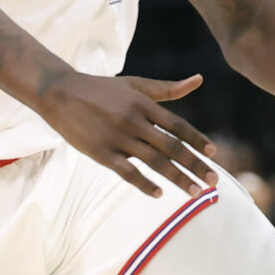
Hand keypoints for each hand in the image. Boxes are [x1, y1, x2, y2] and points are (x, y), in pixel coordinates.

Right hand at [38, 71, 220, 196]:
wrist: (60, 93)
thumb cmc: (101, 89)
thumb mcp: (135, 84)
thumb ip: (167, 89)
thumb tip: (199, 80)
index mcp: (143, 104)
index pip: (177, 125)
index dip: (197, 140)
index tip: (214, 154)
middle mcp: (134, 121)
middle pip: (171, 146)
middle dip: (195, 165)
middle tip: (214, 182)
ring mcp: (117, 138)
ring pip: (154, 162)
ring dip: (178, 178)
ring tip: (196, 192)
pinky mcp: (101, 153)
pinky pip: (127, 172)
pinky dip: (144, 183)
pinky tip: (160, 194)